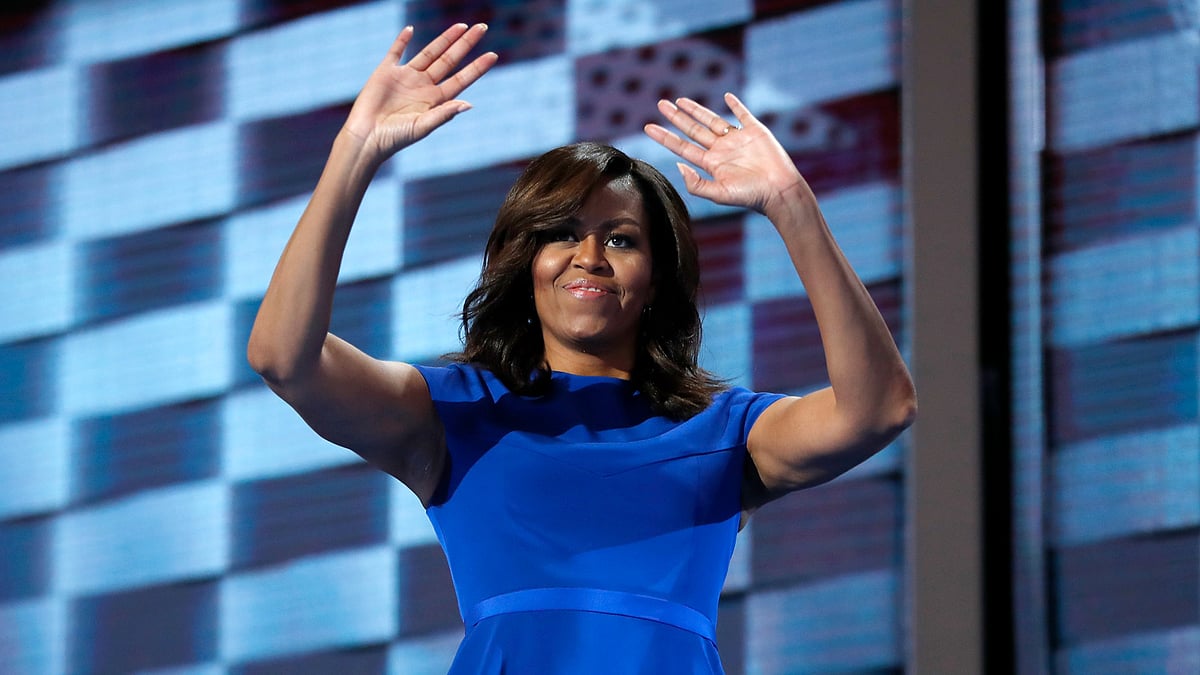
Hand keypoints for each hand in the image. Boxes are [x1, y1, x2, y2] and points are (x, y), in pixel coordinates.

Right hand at [343, 24, 497, 160]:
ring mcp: (405, 77)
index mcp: (435, 100)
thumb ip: (444, 114)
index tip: (493, 55)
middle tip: (483, 28)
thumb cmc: (396, 138)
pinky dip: (402, 40)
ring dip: (445, 39)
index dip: (477, 67)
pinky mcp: (386, 72)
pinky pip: (396, 52)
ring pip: (429, 52)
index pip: (461, 79)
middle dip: (465, 44)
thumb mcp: (422, 127)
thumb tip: (469, 104)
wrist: (367, 137)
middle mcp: (423, 86)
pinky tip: (411, 30)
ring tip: (461, 25)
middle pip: (449, 60)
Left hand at [644, 93, 809, 215]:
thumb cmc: (751, 197)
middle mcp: (721, 150)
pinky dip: (736, 104)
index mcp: (711, 164)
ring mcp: (738, 140)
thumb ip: (696, 183)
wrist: (780, 191)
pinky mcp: (756, 131)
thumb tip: (678, 166)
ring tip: (680, 100)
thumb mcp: (719, 194)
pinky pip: (743, 114)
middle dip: (676, 117)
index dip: (665, 137)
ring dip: (696, 109)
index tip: (648, 127)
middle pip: (693, 130)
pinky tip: (727, 96)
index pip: (682, 147)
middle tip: (660, 104)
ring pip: (712, 120)